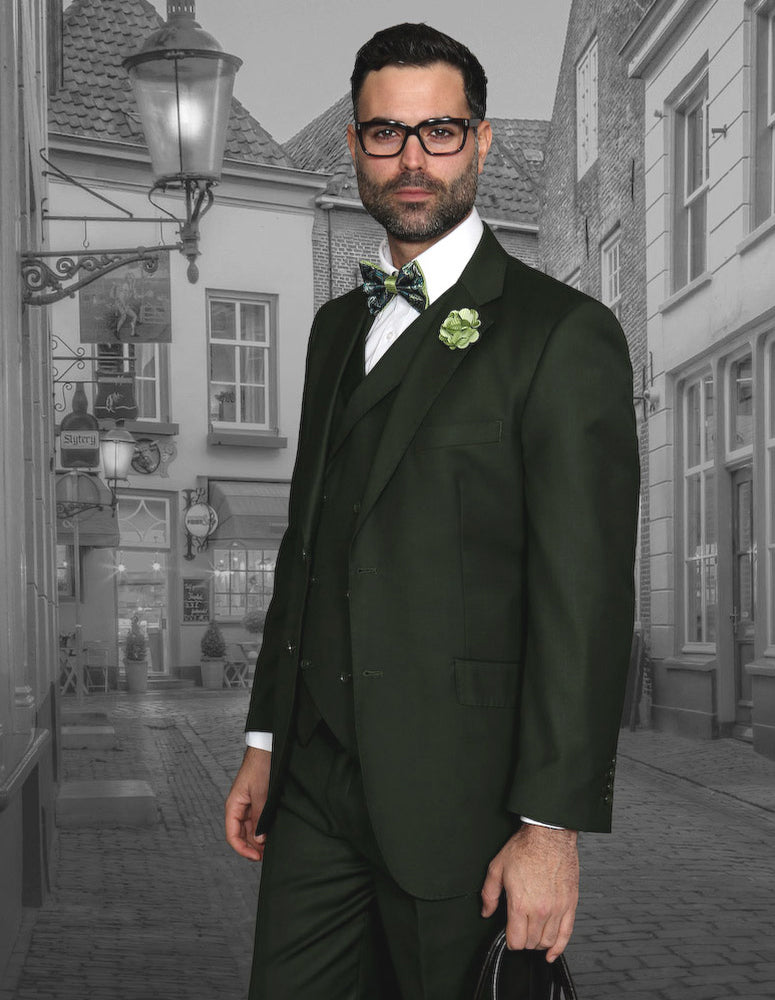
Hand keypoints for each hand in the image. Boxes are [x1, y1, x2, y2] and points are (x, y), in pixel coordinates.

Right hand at [225, 747, 270, 861]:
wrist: (267, 748)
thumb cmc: (260, 766)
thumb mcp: (260, 793)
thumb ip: (259, 817)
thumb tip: (259, 839)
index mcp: (233, 806)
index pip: (232, 835)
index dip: (242, 849)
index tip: (256, 857)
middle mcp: (239, 808)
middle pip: (241, 835)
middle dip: (252, 847)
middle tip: (267, 854)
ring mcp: (248, 805)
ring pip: (249, 829)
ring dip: (258, 839)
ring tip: (270, 847)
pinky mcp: (257, 801)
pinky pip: (256, 820)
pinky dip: (262, 829)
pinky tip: (271, 833)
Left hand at [481, 824, 578, 962]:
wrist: (549, 834)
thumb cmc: (526, 847)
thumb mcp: (497, 867)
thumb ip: (489, 893)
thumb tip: (486, 911)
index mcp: (520, 903)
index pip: (516, 941)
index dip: (510, 941)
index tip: (509, 935)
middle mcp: (540, 910)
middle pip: (531, 943)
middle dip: (523, 941)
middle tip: (519, 931)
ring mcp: (557, 909)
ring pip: (547, 941)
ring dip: (538, 943)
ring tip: (533, 936)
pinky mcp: (570, 904)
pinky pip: (566, 934)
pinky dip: (559, 948)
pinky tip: (552, 952)